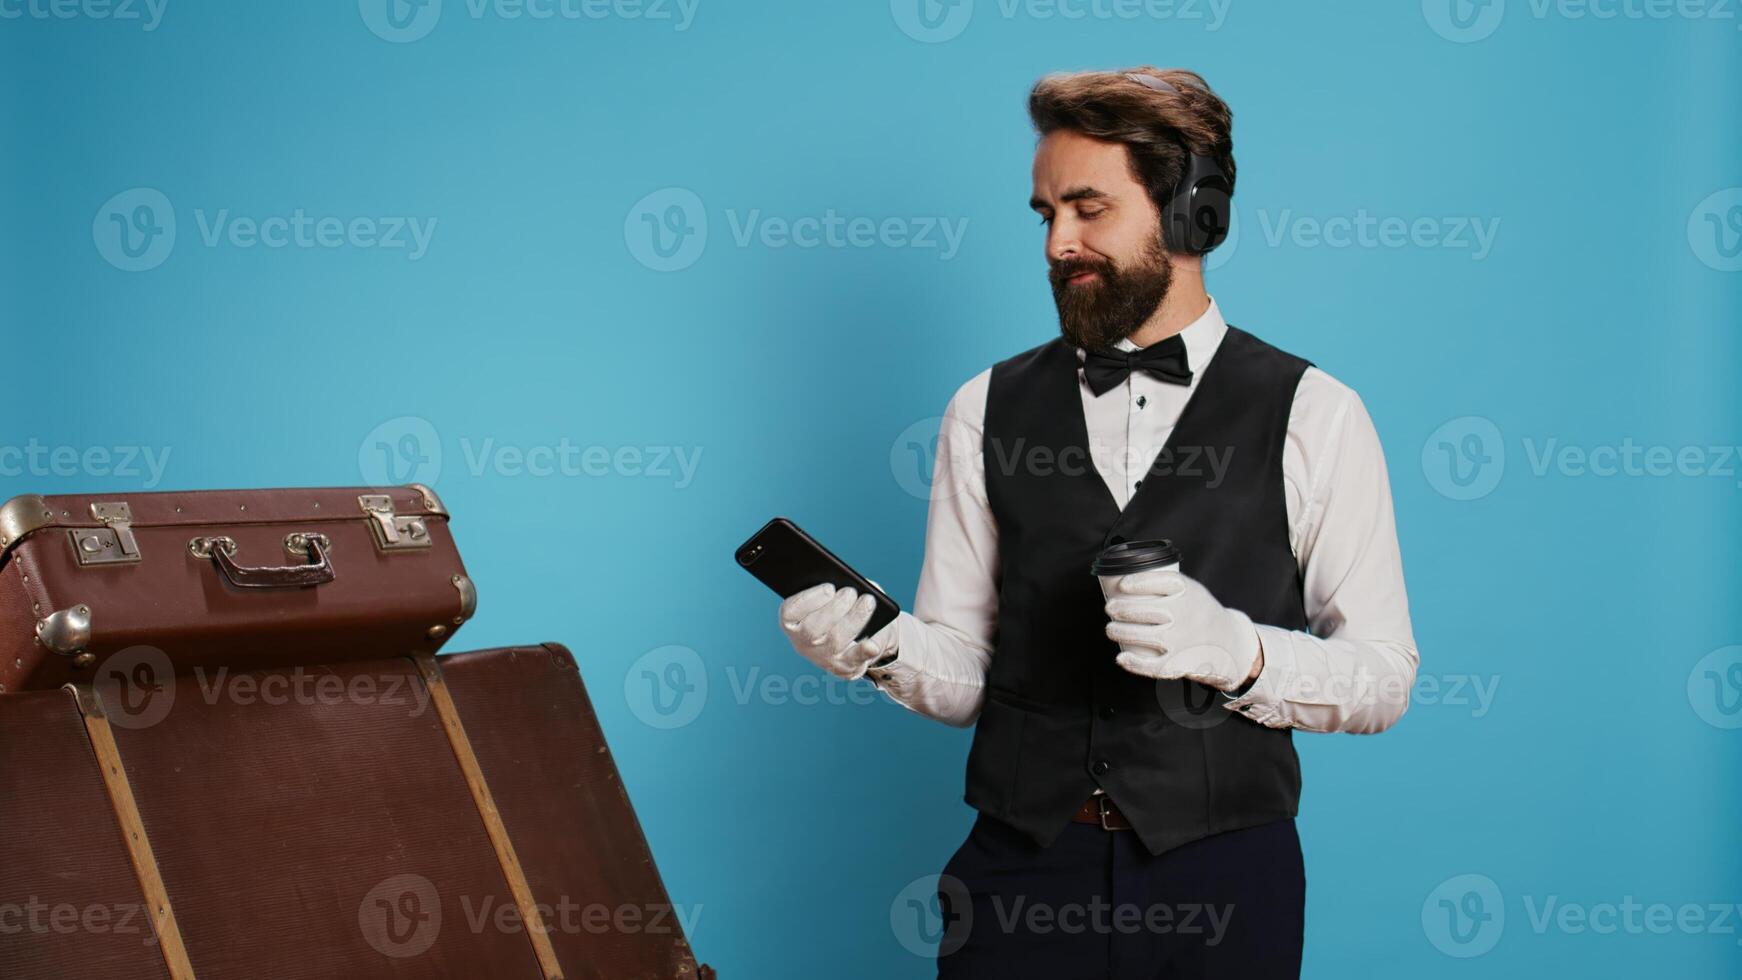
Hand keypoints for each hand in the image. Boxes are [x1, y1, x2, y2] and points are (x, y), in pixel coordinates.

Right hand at [778, 583, 896, 679]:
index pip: (789, 613)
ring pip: (835, 640)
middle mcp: (803, 643)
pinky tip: (872, 645)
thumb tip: (853, 583)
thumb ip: (840, 584)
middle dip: (835, 608)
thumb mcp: (836, 593)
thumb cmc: (844, 607)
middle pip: (812, 629)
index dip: (808, 599)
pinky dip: (863, 651)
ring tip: (868, 601)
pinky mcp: (846, 666)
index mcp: (793, 622)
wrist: (865, 634)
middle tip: (851, 592)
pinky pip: (854, 659)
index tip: (829, 587)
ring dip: (854, 618)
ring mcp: (823, 657)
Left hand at [1104, 570, 1260, 691]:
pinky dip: (1135, 664)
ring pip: (1145, 635)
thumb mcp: (1194, 592)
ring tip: (1110, 629)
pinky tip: (1121, 659)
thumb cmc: (1202, 614)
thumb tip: (1124, 582)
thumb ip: (1167, 586)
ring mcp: (1183, 640)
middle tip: (1110, 608)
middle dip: (1120, 609)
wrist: (1230, 643)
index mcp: (1191, 593)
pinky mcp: (1181, 662)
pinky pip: (1154, 666)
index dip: (1138, 582)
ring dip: (1120, 632)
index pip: (1161, 582)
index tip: (1122, 585)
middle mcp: (1187, 615)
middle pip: (1146, 610)